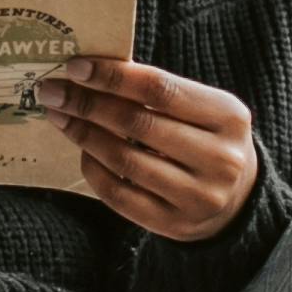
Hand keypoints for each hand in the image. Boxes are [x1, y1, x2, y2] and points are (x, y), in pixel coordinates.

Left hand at [37, 61, 258, 243]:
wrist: (238, 201)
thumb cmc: (208, 140)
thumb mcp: (203, 109)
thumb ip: (159, 91)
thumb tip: (91, 72)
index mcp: (228, 116)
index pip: (161, 88)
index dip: (113, 76)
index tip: (75, 67)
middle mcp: (219, 158)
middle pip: (138, 123)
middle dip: (87, 104)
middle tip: (53, 92)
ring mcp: (198, 196)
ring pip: (124, 160)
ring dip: (84, 135)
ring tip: (61, 118)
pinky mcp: (174, 224)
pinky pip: (119, 195)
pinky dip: (94, 169)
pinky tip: (83, 151)